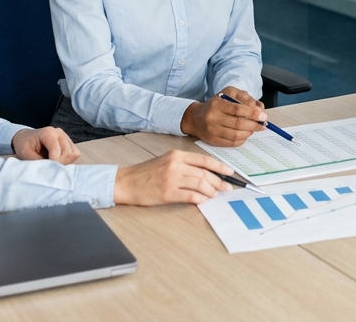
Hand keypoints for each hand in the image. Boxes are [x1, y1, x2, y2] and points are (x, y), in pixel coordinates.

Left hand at [12, 127, 79, 163]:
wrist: (24, 138)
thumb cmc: (24, 145)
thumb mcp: (26, 155)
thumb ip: (39, 162)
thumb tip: (50, 171)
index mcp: (48, 133)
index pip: (58, 151)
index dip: (54, 163)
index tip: (46, 169)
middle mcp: (59, 133)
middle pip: (68, 153)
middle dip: (60, 164)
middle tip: (49, 168)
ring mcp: (65, 137)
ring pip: (74, 154)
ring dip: (65, 162)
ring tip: (53, 164)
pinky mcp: (69, 142)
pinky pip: (75, 154)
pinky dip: (68, 160)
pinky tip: (57, 161)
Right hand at [113, 150, 234, 205]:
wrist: (126, 182)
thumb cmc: (146, 173)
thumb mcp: (166, 161)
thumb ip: (184, 165)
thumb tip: (206, 174)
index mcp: (177, 155)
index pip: (204, 159)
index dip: (220, 166)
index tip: (230, 173)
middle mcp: (176, 165)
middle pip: (205, 173)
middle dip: (219, 181)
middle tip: (227, 188)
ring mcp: (172, 179)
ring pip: (200, 184)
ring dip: (211, 191)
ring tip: (214, 195)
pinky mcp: (167, 193)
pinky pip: (190, 195)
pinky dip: (200, 198)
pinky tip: (203, 200)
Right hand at [180, 86, 265, 146]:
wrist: (195, 118)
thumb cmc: (216, 104)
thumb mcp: (228, 94)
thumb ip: (244, 98)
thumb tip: (258, 109)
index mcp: (217, 103)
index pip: (238, 109)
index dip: (252, 113)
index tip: (263, 116)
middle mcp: (213, 117)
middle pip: (238, 123)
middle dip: (254, 125)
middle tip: (262, 125)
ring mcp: (212, 130)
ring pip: (236, 135)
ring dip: (249, 133)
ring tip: (254, 129)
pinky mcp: (212, 141)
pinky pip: (231, 143)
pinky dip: (242, 140)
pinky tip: (245, 135)